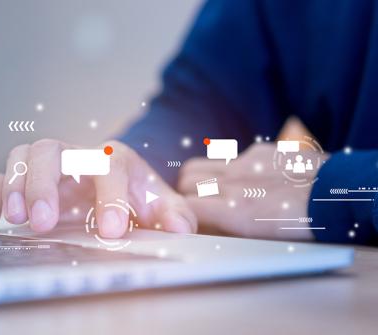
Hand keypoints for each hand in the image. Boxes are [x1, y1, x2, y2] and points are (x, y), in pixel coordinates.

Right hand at [0, 139, 196, 237]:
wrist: (117, 187)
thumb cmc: (137, 198)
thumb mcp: (161, 206)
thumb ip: (174, 214)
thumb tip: (181, 228)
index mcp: (113, 159)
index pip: (109, 168)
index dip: (109, 198)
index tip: (110, 231)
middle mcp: (76, 156)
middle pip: (52, 151)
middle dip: (44, 184)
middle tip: (41, 222)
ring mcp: (48, 166)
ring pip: (22, 156)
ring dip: (15, 185)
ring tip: (16, 218)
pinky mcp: (26, 180)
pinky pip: (0, 177)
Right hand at [177, 143, 324, 239]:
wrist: (338, 195)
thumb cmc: (303, 223)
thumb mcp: (257, 236)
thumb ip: (225, 227)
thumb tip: (203, 227)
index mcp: (232, 210)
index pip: (183, 206)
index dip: (180, 215)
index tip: (184, 221)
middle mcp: (232, 183)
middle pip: (184, 181)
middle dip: (184, 194)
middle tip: (194, 205)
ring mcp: (243, 163)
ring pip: (198, 165)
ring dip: (197, 178)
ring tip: (209, 190)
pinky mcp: (259, 151)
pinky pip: (230, 157)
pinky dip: (228, 169)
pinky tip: (246, 179)